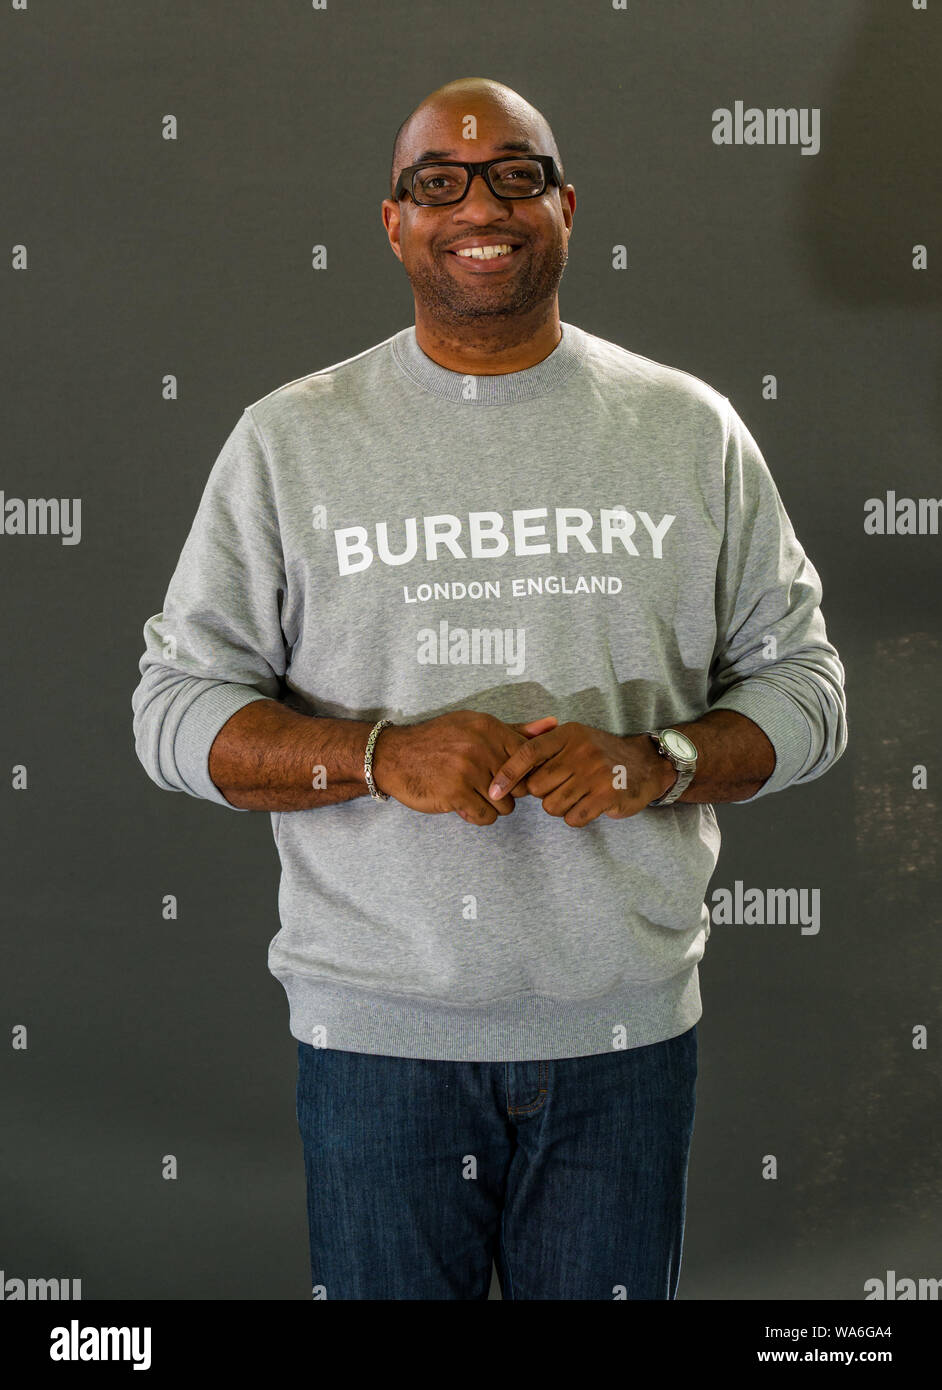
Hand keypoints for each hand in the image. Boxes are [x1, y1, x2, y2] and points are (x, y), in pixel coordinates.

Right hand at [371, 710, 557, 824]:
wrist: (393, 755)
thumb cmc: (438, 741)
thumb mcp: (475, 726)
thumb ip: (516, 730)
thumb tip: (554, 725)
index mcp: (490, 728)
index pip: (530, 759)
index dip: (522, 774)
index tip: (509, 777)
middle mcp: (482, 747)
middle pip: (521, 786)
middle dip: (508, 793)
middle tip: (487, 787)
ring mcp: (468, 771)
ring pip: (506, 806)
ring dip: (492, 807)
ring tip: (473, 795)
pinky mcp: (455, 793)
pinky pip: (486, 817)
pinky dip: (477, 817)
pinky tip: (463, 806)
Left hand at [487, 722, 671, 826]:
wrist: (645, 765)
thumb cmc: (599, 754)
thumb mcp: (574, 739)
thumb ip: (543, 746)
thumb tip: (502, 761)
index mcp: (568, 735)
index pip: (528, 753)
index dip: (507, 773)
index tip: (493, 792)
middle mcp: (581, 751)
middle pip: (536, 787)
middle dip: (542, 794)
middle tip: (561, 787)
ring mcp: (595, 774)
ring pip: (552, 806)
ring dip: (560, 807)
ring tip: (577, 795)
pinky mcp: (608, 795)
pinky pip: (573, 819)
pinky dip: (576, 817)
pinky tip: (588, 805)